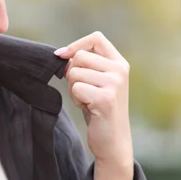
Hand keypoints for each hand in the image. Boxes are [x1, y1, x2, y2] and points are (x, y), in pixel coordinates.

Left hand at [55, 31, 133, 179]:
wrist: (113, 141)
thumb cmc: (100, 109)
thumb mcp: (97, 81)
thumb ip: (86, 65)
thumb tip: (61, 54)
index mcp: (119, 63)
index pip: (96, 38)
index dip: (76, 45)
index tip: (62, 55)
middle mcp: (120, 70)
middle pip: (80, 56)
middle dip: (72, 73)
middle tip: (83, 90)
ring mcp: (114, 84)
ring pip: (75, 72)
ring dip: (73, 88)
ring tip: (87, 100)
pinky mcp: (106, 98)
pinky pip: (76, 88)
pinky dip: (76, 99)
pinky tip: (88, 108)